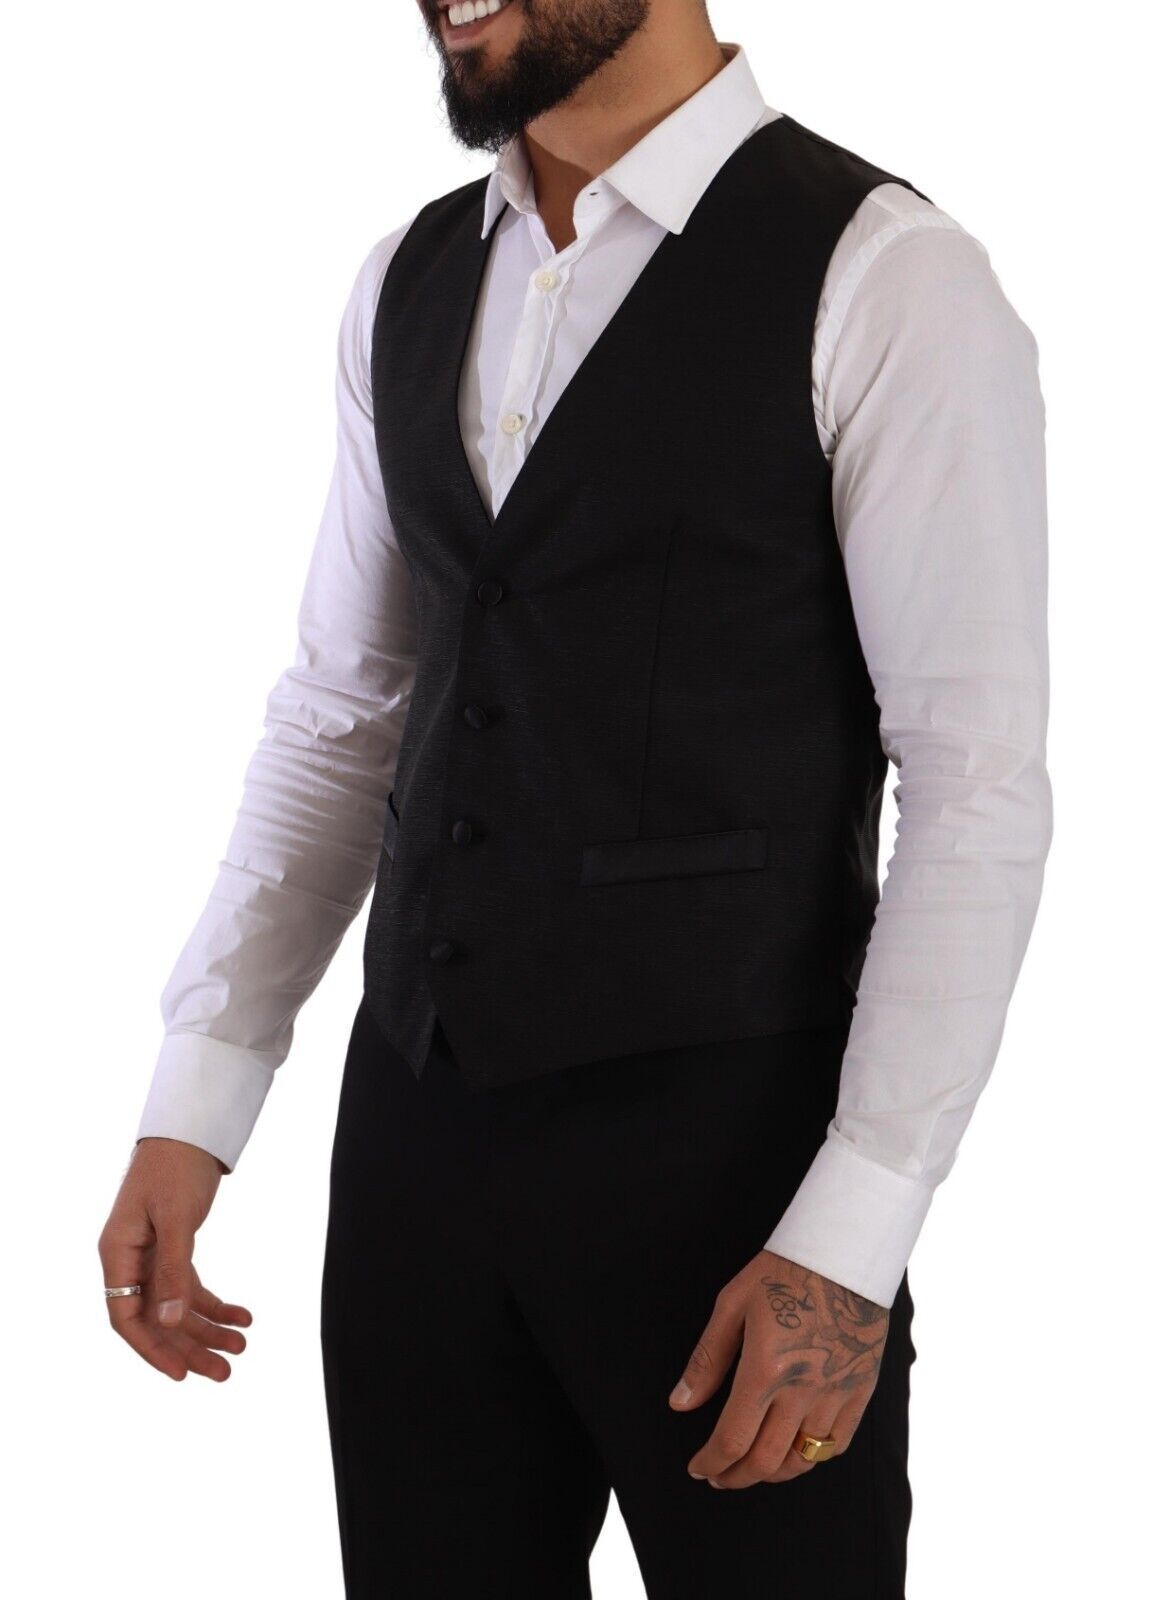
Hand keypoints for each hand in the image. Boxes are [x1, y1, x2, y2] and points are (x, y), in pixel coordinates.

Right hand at [98, 1136, 251, 1381]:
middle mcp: (130, 1260)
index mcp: (118, 1255)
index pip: (126, 1317)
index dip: (152, 1349)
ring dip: (208, 1328)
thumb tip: (169, 1322)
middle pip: (157, 1318)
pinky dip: (216, 1303)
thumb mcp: (176, 1219)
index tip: (182, 1374)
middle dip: (190, 1346)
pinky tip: (243, 1316)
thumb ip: (173, 1270)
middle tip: (226, 1372)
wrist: (189, 1129)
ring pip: (176, 1306)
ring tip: (242, 1347)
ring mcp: (151, 1255)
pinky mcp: (174, 1246)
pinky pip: (191, 1286)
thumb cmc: (174, 1167)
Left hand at [670, 1250, 887, 1488]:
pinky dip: (812, 1457)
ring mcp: (836, 1394)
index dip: (712, 1462)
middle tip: (719, 1476)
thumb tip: (679, 1404)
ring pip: (803, 1460)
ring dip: (773, 1473)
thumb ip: (707, 1361)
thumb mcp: (732, 1306)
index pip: (733, 1440)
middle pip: (766, 1460)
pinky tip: (795, 1452)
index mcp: (765, 1370)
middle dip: (736, 1476)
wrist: (843, 1254)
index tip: (698, 1468)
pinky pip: (837, 1444)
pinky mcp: (860, 1390)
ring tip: (753, 1467)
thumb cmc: (782, 1273)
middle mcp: (802, 1391)